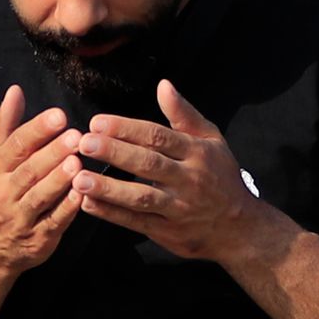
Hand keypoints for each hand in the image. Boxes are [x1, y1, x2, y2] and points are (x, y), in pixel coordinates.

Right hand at [0, 84, 82, 277]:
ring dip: (59, 180)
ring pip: (41, 197)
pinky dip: (67, 209)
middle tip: (76, 136)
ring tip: (78, 162)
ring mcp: (21, 218)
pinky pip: (53, 222)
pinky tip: (83, 195)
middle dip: (53, 153)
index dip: (37, 130)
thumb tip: (15, 91)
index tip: (59, 115)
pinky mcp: (38, 239)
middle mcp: (4, 193)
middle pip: (29, 171)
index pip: (16, 146)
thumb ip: (4, 125)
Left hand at [73, 81, 280, 264]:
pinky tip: (87, 204)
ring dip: (109, 189)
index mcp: (196, 153)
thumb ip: (184, 114)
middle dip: (115, 153)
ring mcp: (178, 209)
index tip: (98, 122)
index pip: (158, 137)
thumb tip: (163, 85)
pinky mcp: (168, 233)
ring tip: (79, 178)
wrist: (239, 228)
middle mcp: (188, 180)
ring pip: (140, 197)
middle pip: (148, 164)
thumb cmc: (220, 177)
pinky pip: (137, 223)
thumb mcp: (211, 140)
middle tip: (84, 143)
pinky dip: (112, 214)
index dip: (127, 129)